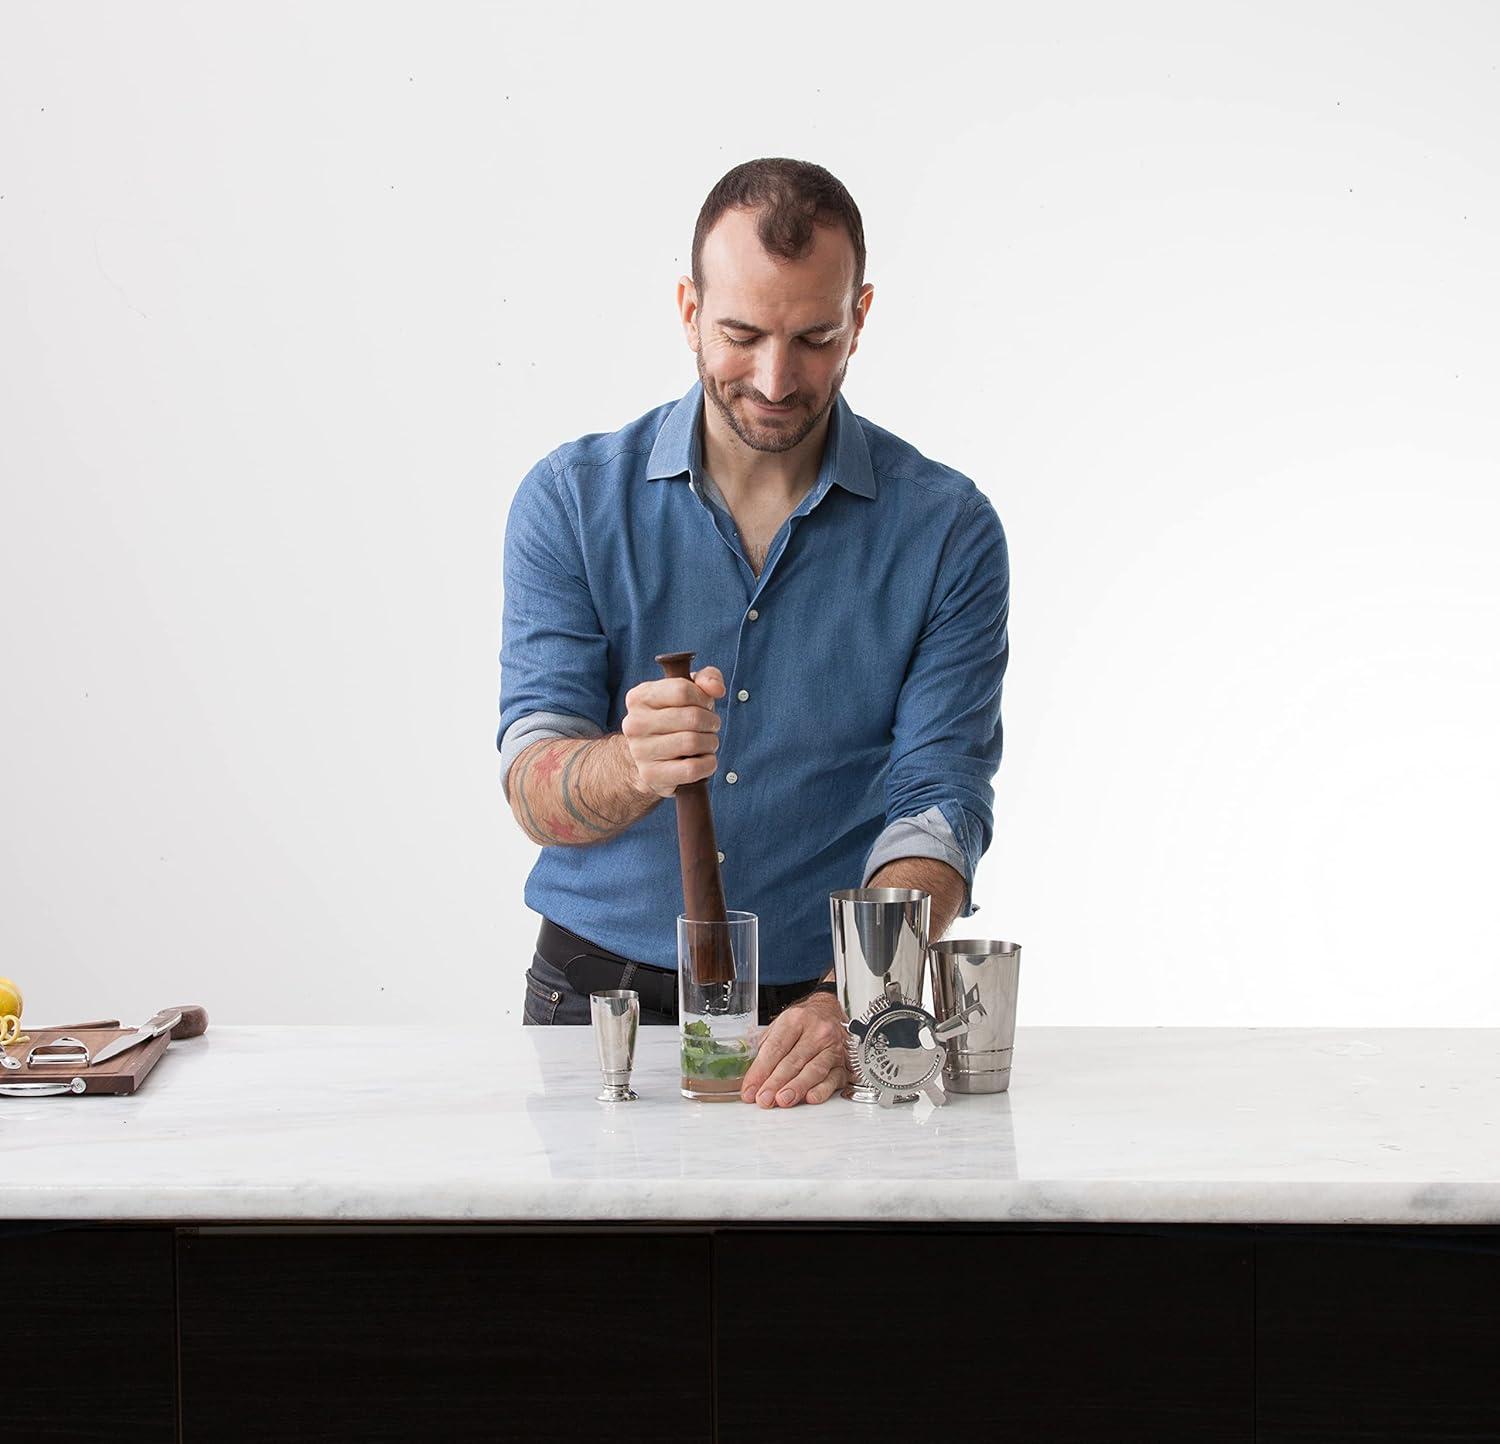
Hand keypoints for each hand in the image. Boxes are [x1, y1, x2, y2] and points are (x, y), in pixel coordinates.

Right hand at [621, 666, 725, 797]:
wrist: (650, 757)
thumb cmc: (674, 718)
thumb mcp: (688, 690)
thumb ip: (707, 678)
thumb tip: (717, 689)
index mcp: (639, 697)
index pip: (683, 690)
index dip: (703, 698)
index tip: (706, 705)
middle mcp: (634, 723)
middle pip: (692, 717)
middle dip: (711, 722)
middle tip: (710, 727)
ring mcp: (640, 751)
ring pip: (693, 743)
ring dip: (711, 743)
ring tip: (707, 743)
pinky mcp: (651, 775)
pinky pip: (691, 769)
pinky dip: (708, 764)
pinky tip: (705, 760)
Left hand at [740, 991, 847, 1106]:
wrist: (830, 1013)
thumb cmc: (802, 1023)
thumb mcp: (779, 1026)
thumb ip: (765, 1050)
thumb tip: (752, 1080)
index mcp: (795, 1019)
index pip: (775, 1048)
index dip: (760, 1071)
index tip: (750, 1089)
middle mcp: (817, 1032)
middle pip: (793, 1061)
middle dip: (776, 1083)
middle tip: (763, 1099)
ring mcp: (833, 1048)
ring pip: (814, 1070)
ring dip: (796, 1087)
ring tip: (782, 1100)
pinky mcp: (844, 1064)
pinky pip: (833, 1079)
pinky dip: (822, 1090)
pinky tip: (810, 1097)